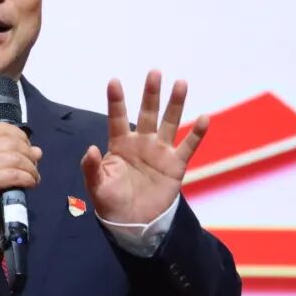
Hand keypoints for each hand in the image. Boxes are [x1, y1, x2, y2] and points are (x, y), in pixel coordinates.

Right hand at [0, 123, 41, 233]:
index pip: (1, 128)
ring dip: (30, 169)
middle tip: (34, 167)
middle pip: (11, 143)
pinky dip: (27, 178)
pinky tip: (30, 184)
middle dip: (28, 155)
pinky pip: (14, 175)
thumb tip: (37, 151)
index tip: (28, 150)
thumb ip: (11, 154)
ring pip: (15, 158)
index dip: (21, 137)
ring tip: (34, 177)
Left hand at [80, 70, 208, 224]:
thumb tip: (91, 149)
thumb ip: (92, 168)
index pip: (117, 118)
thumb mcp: (96, 186)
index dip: (116, 101)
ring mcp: (160, 152)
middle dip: (151, 93)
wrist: (134, 223)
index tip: (114, 81)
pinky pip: (188, 146)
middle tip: (154, 72)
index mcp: (120, 144)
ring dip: (175, 103)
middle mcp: (142, 142)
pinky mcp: (176, 165)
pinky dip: (197, 133)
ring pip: (169, 123)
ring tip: (180, 83)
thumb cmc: (111, 202)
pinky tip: (204, 117)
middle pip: (147, 113)